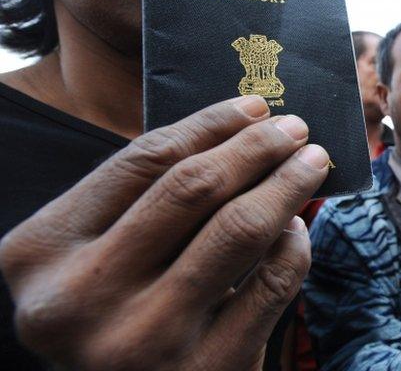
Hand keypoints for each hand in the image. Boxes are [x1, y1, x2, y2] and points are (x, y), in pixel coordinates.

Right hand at [0, 97, 329, 369]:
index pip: (141, 161)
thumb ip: (144, 203)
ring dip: (287, 183)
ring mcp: (143, 339)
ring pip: (238, 228)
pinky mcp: (206, 370)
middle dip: (255, 147)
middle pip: (192, 188)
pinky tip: (297, 228)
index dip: (209, 124)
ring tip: (310, 162)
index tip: (253, 107)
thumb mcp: (99, 256)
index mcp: (39, 251)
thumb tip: (239, 133)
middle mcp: (80, 296)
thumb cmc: (114, 316)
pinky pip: (271, 283)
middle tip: (294, 128)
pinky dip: (294, 245)